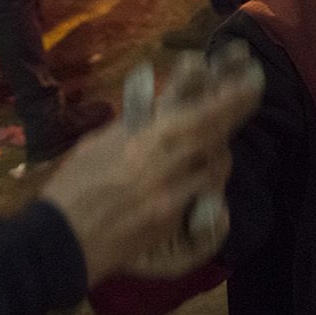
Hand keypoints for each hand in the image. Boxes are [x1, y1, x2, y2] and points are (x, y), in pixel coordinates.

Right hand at [40, 43, 262, 283]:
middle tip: (255, 86)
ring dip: (220, 154)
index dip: (227, 92)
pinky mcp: (172, 223)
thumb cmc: (74, 186)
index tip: (249, 74)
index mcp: (142, 138)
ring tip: (221, 143)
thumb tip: (158, 104)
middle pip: (214, 130)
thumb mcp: (99, 144)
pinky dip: (210, 192)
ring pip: (215, 167)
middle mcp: (162, 162)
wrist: (60, 240)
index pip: (195, 108)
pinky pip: (206, 203)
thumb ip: (134, 124)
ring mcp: (171, 194)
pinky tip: (211, 188)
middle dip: (238, 106)